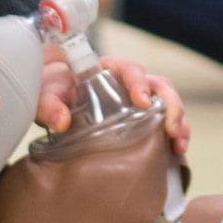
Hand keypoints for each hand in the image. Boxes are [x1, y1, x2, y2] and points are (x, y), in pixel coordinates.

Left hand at [32, 56, 190, 154]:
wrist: (50, 103)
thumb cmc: (50, 93)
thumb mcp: (43, 94)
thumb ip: (49, 104)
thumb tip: (62, 121)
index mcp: (108, 70)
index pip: (131, 69)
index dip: (140, 83)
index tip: (142, 101)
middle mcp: (128, 83)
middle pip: (160, 86)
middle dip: (170, 106)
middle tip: (170, 128)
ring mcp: (138, 102)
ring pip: (168, 105)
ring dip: (178, 123)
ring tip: (179, 146)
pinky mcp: (141, 120)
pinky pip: (165, 124)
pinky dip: (175, 136)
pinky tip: (177, 153)